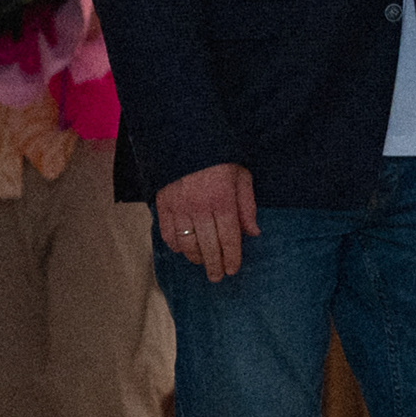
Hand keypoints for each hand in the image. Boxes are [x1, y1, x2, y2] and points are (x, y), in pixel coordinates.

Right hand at [157, 160, 260, 282]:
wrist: (184, 138)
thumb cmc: (219, 159)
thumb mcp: (241, 176)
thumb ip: (248, 206)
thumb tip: (253, 232)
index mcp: (222, 200)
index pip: (229, 238)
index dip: (232, 257)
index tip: (233, 270)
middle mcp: (199, 207)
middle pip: (208, 246)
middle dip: (214, 265)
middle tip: (218, 277)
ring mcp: (178, 207)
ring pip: (187, 243)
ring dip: (195, 257)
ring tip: (203, 263)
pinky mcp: (162, 204)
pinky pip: (167, 233)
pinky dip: (175, 245)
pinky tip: (183, 250)